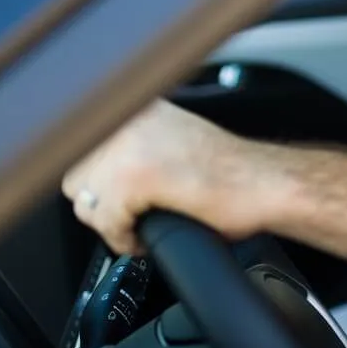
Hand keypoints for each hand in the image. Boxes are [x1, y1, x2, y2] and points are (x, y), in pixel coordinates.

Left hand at [61, 98, 259, 254]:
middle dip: (102, 204)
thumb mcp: (174, 142)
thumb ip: (138, 146)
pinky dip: (125, 239)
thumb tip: (101, 174)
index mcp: (139, 108)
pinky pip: (107, 221)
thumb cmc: (236, 171)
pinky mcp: (138, 176)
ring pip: (86, 200)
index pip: (82, 150)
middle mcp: (131, 119)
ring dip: (112, 222)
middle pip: (77, 176)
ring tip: (141, 227)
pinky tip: (148, 237)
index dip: (101, 184)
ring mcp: (132, 146)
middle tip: (133, 216)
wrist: (269, 184)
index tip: (118, 202)